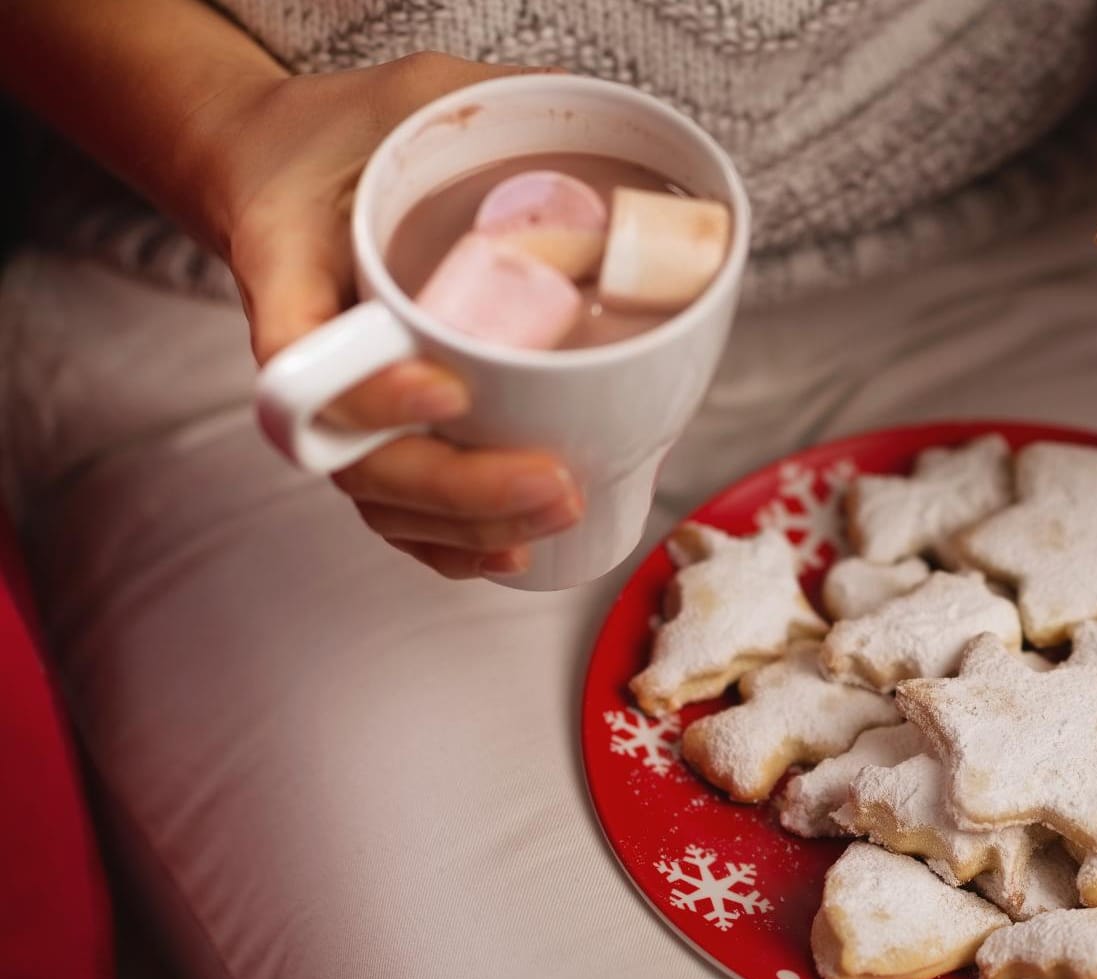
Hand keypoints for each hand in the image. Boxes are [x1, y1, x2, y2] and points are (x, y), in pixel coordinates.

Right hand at [194, 53, 581, 578]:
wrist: (281, 169)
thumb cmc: (344, 134)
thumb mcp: (406, 94)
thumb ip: (484, 101)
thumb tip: (601, 105)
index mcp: (287, 269)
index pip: (300, 359)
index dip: (369, 393)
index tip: (447, 388)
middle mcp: (306, 354)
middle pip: (357, 458)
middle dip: (457, 485)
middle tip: (551, 480)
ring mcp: (335, 403)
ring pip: (381, 498)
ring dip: (467, 523)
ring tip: (557, 510)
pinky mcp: (373, 430)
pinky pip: (397, 510)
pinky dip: (449, 543)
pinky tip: (512, 552)